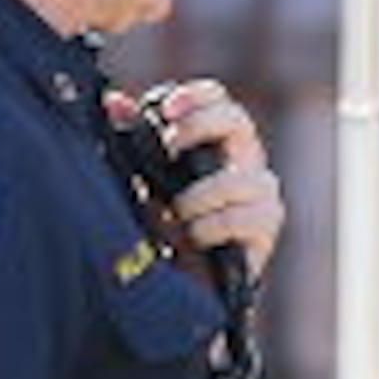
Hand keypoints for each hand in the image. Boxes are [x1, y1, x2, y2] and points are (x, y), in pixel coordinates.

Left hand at [138, 76, 283, 281]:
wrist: (176, 283)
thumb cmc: (160, 224)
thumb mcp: (140, 181)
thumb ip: (130, 140)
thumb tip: (114, 102)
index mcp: (214, 141)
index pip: (217, 100)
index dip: (196, 96)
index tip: (165, 109)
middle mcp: (242, 160)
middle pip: (239, 121)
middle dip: (201, 127)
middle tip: (169, 145)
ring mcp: (258, 194)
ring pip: (245, 177)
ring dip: (202, 194)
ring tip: (177, 213)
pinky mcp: (264, 230)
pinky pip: (247, 218)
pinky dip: (213, 225)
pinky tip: (194, 236)